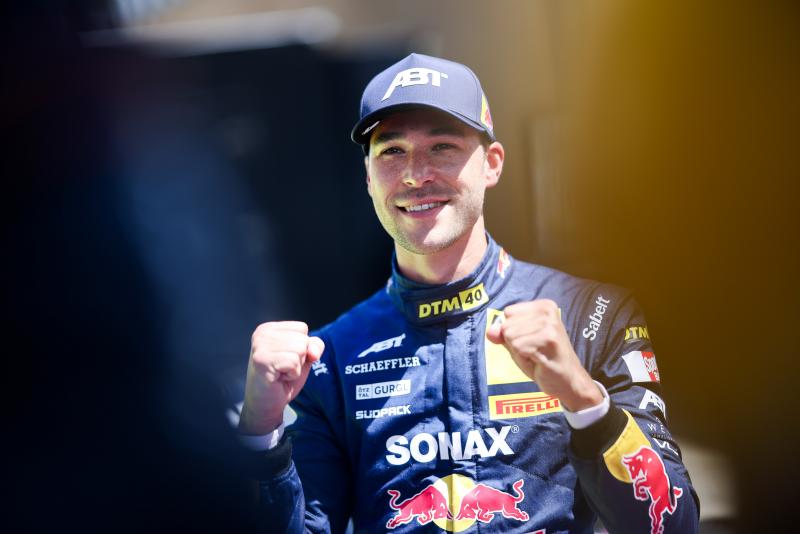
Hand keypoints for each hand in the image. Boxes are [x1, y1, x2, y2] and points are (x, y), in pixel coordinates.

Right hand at [238, 321, 324, 434]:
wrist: (265, 405)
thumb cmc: (282, 380)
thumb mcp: (303, 358)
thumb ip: (313, 346)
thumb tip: (313, 351)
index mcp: (269, 328)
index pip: (302, 328)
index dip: (302, 348)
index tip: (285, 360)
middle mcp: (262, 333)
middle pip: (302, 338)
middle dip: (299, 358)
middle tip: (282, 369)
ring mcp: (260, 346)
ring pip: (300, 349)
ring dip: (295, 367)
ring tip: (280, 373)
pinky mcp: (262, 360)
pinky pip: (294, 362)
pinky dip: (292, 374)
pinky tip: (278, 378)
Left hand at [486, 300, 602, 411]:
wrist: (568, 380)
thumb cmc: (543, 361)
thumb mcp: (519, 343)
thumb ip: (503, 334)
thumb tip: (490, 330)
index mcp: (543, 306)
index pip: (508, 312)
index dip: (512, 331)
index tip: (531, 341)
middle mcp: (547, 310)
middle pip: (507, 324)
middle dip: (515, 342)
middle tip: (534, 351)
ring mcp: (549, 324)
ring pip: (511, 336)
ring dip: (520, 351)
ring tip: (537, 355)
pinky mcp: (549, 339)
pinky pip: (518, 347)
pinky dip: (524, 358)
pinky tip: (539, 361)